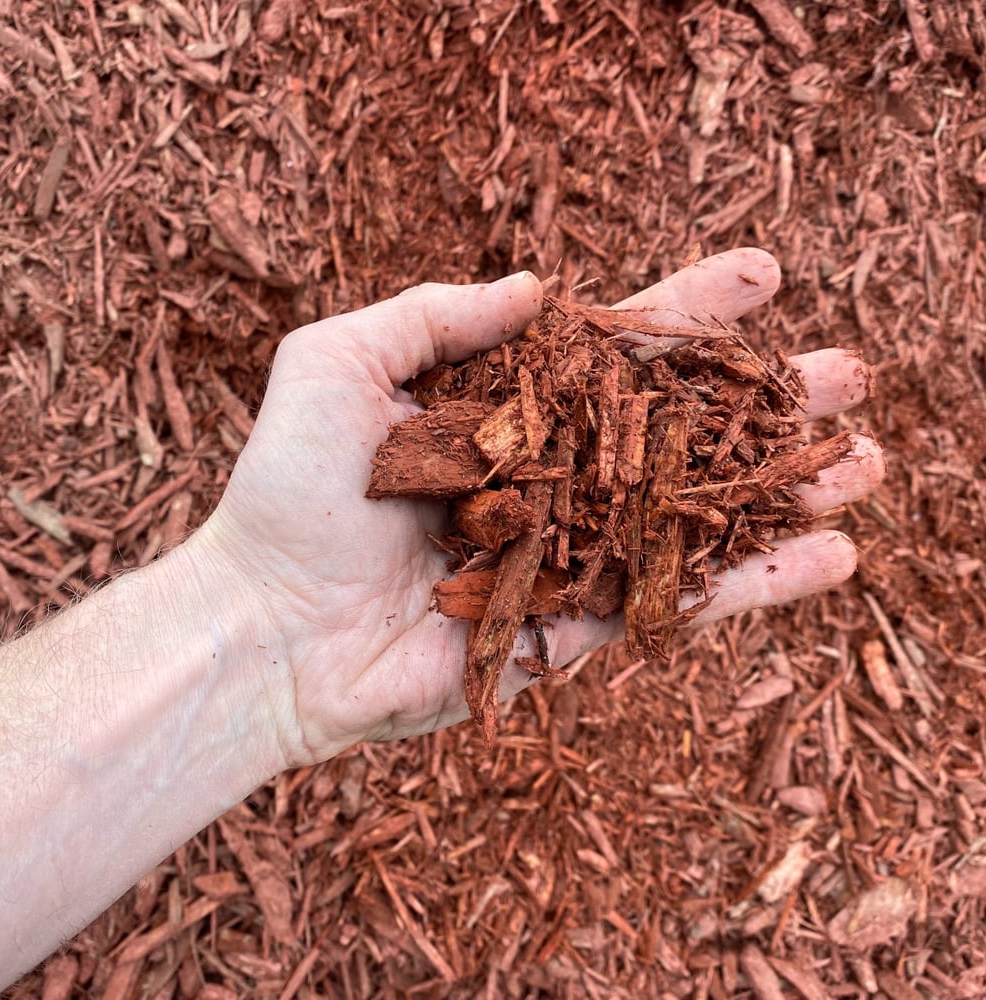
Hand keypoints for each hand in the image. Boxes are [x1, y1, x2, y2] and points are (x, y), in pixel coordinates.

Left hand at [194, 249, 883, 763]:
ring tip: (864, 464)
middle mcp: (548, 476)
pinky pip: (674, 599)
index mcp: (504, 411)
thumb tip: (539, 287)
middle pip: (675, 430)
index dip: (686, 312)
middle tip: (848, 377)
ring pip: (692, 514)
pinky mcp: (574, 625)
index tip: (759, 274)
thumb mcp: (338, 363)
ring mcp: (568, 551)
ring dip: (780, 490)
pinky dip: (750, 583)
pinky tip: (828, 559)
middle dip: (762, 403)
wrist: (269, 627)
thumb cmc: (291, 492)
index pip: (612, 351)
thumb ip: (434, 315)